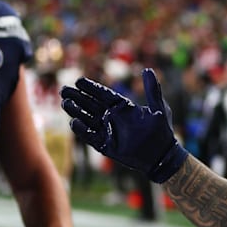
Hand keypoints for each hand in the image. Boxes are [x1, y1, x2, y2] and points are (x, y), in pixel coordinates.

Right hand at [60, 68, 187, 182]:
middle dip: (78, 97)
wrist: (162, 156)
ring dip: (76, 111)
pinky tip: (74, 122)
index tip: (79, 80)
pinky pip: (91, 137)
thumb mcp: (159, 108)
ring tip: (65, 103)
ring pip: (88, 119)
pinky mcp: (107, 146)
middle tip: (64, 90)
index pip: (103, 95)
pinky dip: (83, 130)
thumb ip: (152, 90)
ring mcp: (109, 131)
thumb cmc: (162, 131)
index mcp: (123, 107)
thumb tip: (147, 70)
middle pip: (91, 105)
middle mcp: (113, 118)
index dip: (91, 88)